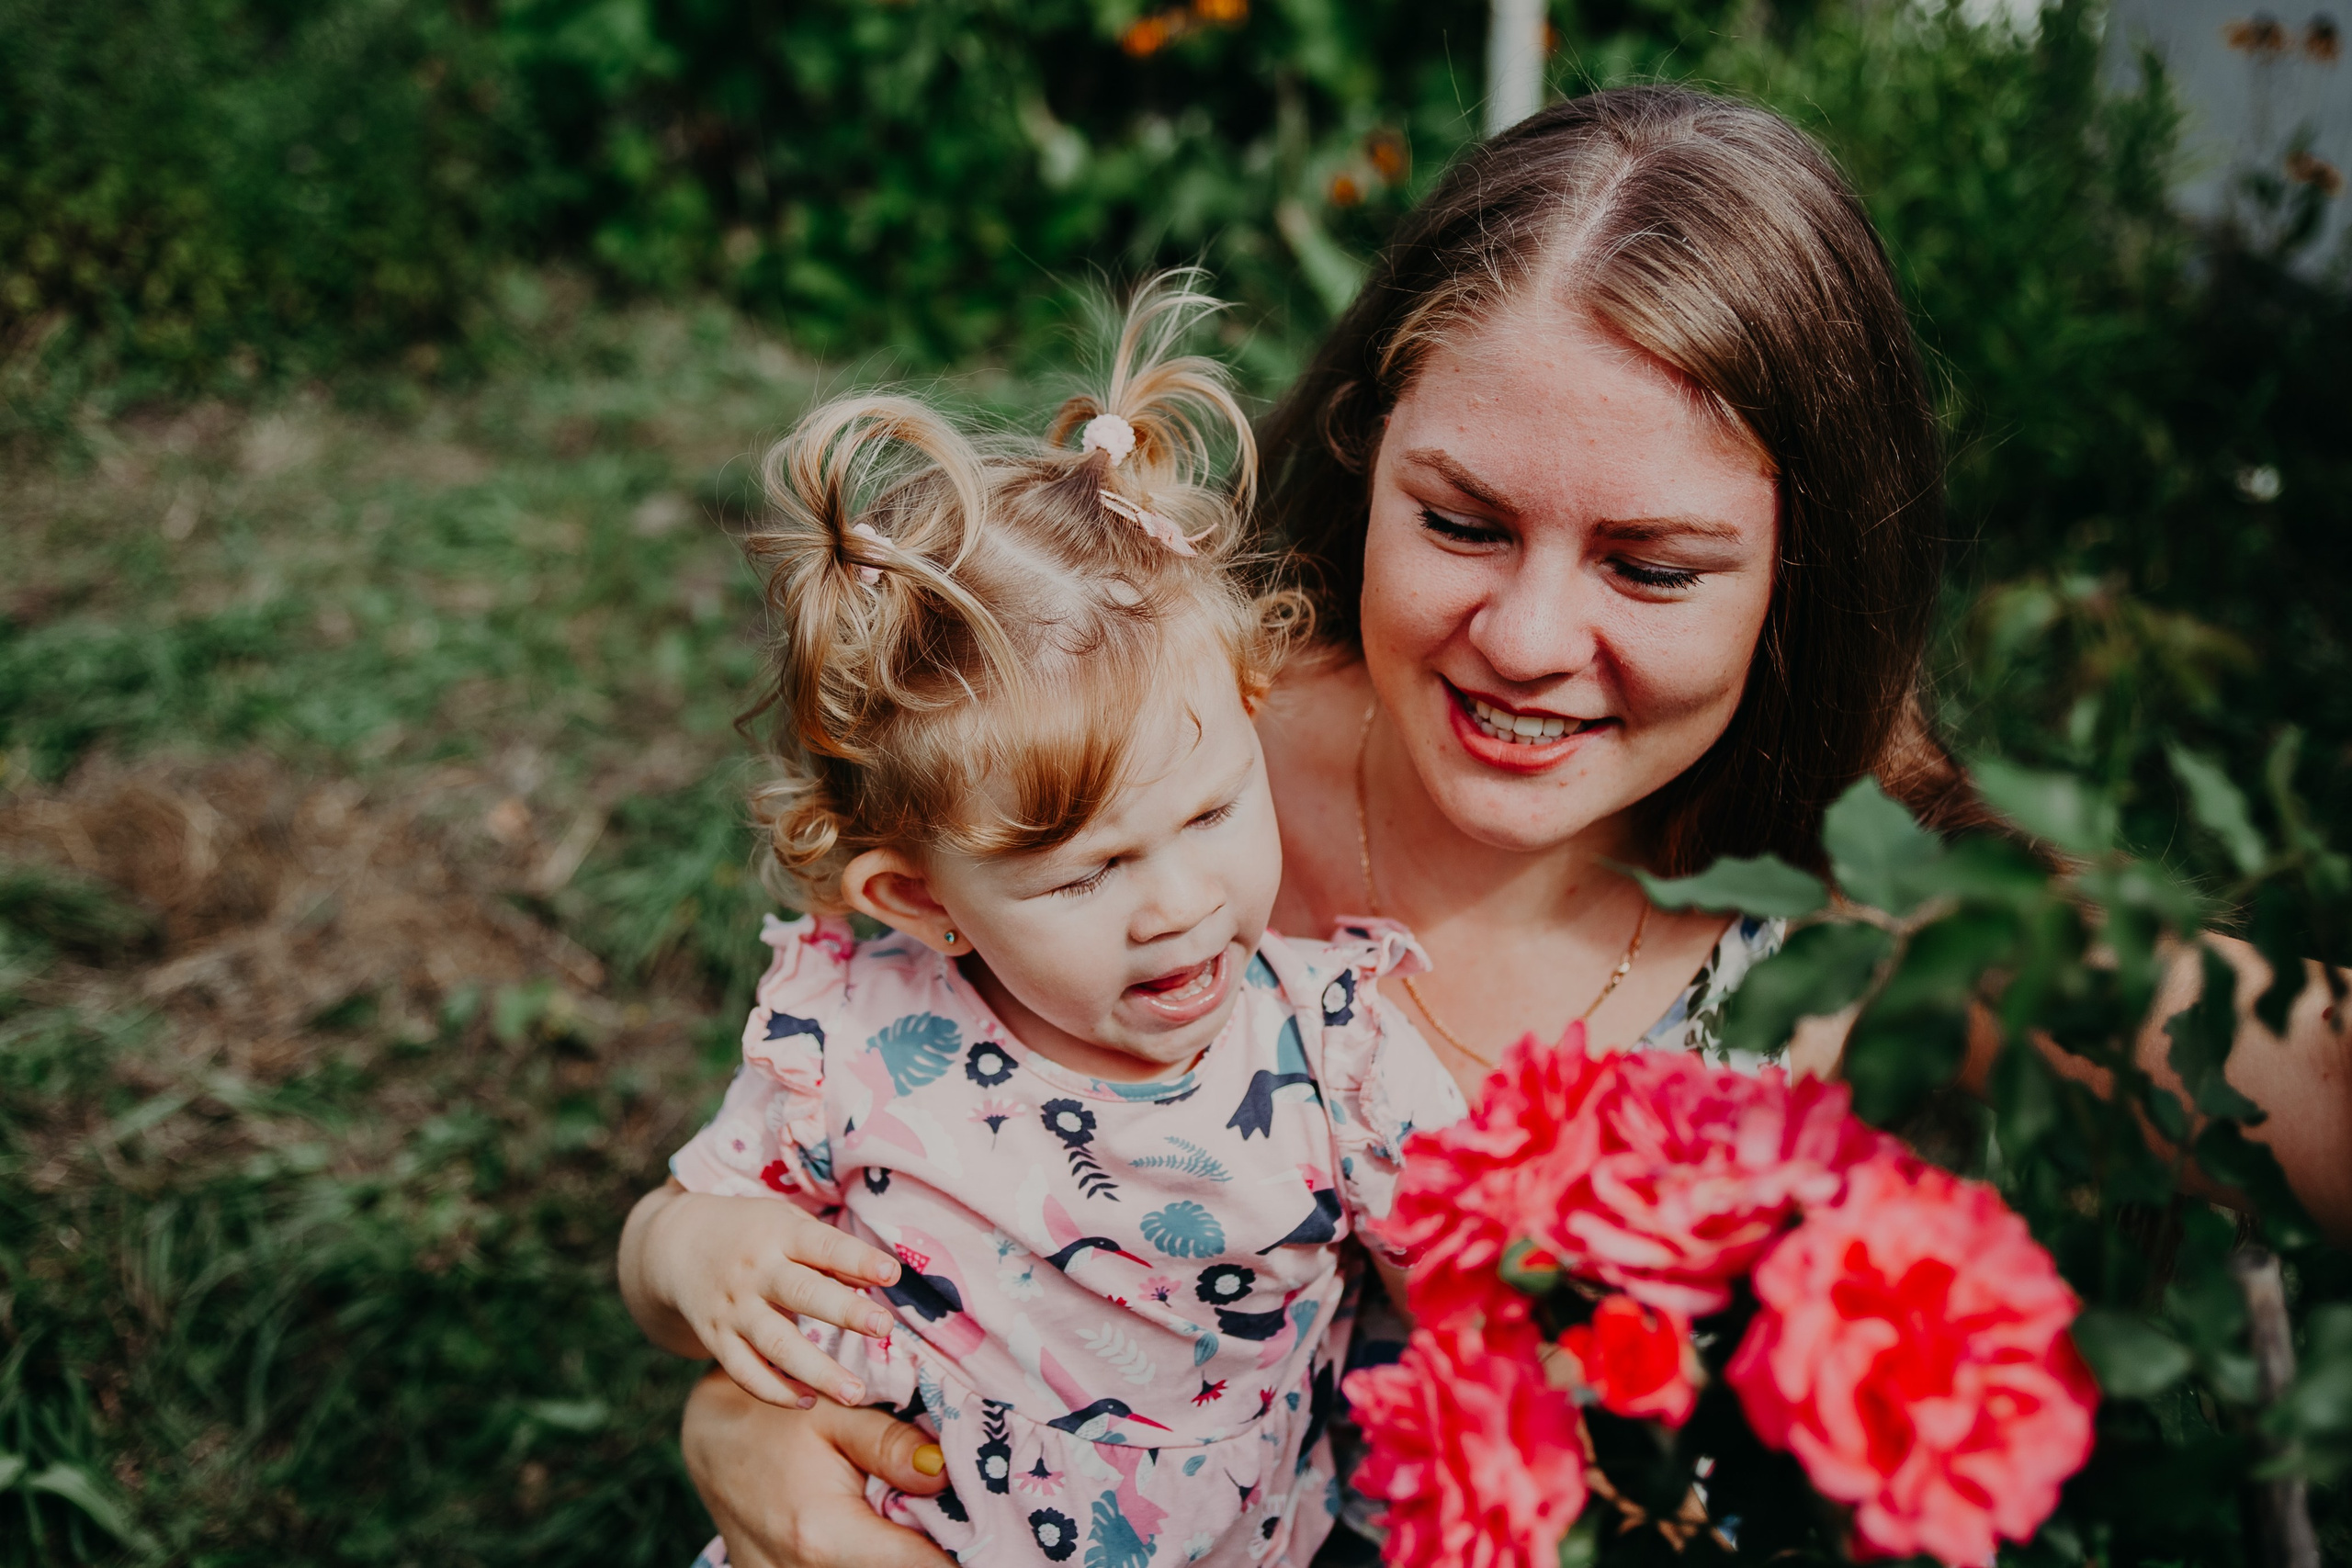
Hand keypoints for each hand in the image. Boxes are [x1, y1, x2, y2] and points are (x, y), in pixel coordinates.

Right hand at [620, 1179, 903, 1405]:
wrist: (676, 1246)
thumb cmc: (754, 1233)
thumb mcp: (787, 1223)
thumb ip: (829, 1250)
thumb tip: (881, 1278)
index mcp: (779, 1233)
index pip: (822, 1245)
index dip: (857, 1259)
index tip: (892, 1273)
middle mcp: (755, 1271)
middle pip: (801, 1293)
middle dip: (844, 1311)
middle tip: (884, 1327)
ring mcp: (734, 1308)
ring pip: (775, 1343)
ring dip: (816, 1370)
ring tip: (854, 1393)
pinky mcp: (717, 1339)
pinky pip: (745, 1372)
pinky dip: (775, 1391)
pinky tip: (808, 1402)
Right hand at [682, 1369, 953, 1567]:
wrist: (709, 1437)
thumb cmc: (775, 1416)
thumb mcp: (836, 1414)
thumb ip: (891, 1446)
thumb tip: (946, 1471)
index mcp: (824, 1535)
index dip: (963, 1554)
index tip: (989, 1535)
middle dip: (934, 1552)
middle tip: (958, 1520)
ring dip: (898, 1555)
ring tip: (916, 1521)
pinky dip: (866, 1558)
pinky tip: (882, 1533)